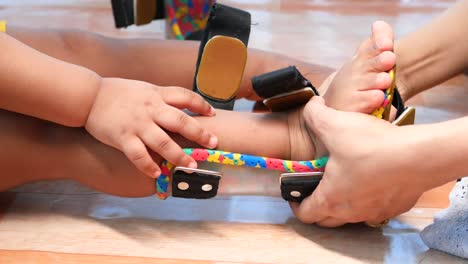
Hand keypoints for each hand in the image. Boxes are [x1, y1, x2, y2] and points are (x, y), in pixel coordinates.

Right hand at [85, 78, 217, 177]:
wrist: (88, 96)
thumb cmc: (118, 93)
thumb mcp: (144, 89)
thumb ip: (161, 98)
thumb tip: (181, 107)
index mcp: (156, 94)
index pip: (185, 96)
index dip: (201, 104)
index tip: (212, 114)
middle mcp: (150, 109)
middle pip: (180, 121)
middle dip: (199, 133)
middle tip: (214, 143)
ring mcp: (137, 124)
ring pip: (163, 142)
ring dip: (179, 156)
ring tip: (191, 166)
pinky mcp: (123, 137)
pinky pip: (139, 155)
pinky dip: (149, 166)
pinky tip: (158, 174)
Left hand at [291, 96, 426, 226]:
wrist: (419, 156)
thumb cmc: (371, 145)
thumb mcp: (334, 124)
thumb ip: (314, 115)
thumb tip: (311, 107)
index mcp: (331, 198)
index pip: (305, 214)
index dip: (295, 205)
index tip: (294, 195)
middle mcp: (351, 212)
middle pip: (326, 220)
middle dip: (316, 207)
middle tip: (314, 190)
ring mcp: (374, 212)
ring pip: (351, 216)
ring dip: (341, 205)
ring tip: (341, 184)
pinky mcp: (394, 207)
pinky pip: (374, 210)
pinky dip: (366, 200)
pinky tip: (369, 181)